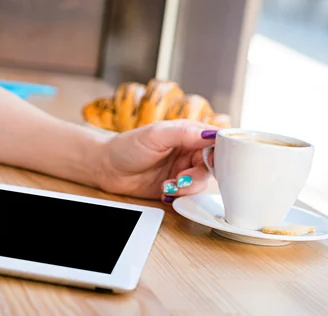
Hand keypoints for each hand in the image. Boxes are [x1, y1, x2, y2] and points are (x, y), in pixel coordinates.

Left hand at [96, 120, 216, 202]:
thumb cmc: (128, 146)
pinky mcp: (177, 187)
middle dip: (199, 173)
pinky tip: (165, 191)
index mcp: (188, 132)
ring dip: (188, 186)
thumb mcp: (156, 135)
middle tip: (183, 176)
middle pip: (212, 163)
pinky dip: (180, 195)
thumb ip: (184, 133)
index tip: (212, 160)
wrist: (107, 168)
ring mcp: (184, 169)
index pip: (216, 139)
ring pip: (202, 181)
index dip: (220, 150)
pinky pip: (190, 194)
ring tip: (169, 185)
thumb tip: (210, 135)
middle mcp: (189, 150)